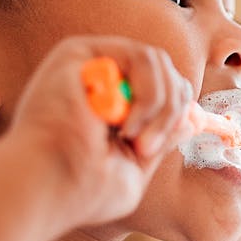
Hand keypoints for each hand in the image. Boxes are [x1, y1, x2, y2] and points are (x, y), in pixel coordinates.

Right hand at [7, 36, 194, 228]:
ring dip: (159, 104)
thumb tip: (192, 119)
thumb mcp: (134, 166)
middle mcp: (100, 78)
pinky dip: (146, 92)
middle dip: (171, 110)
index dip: (177, 109)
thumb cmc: (83, 189)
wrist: (48, 186)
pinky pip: (139, 55)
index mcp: (111, 103)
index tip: (158, 146)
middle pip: (165, 70)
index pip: (164, 86)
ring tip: (136, 137)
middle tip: (148, 147)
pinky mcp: (79, 51)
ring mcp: (90, 62)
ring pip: (156, 61)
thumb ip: (161, 139)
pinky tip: (124, 123)